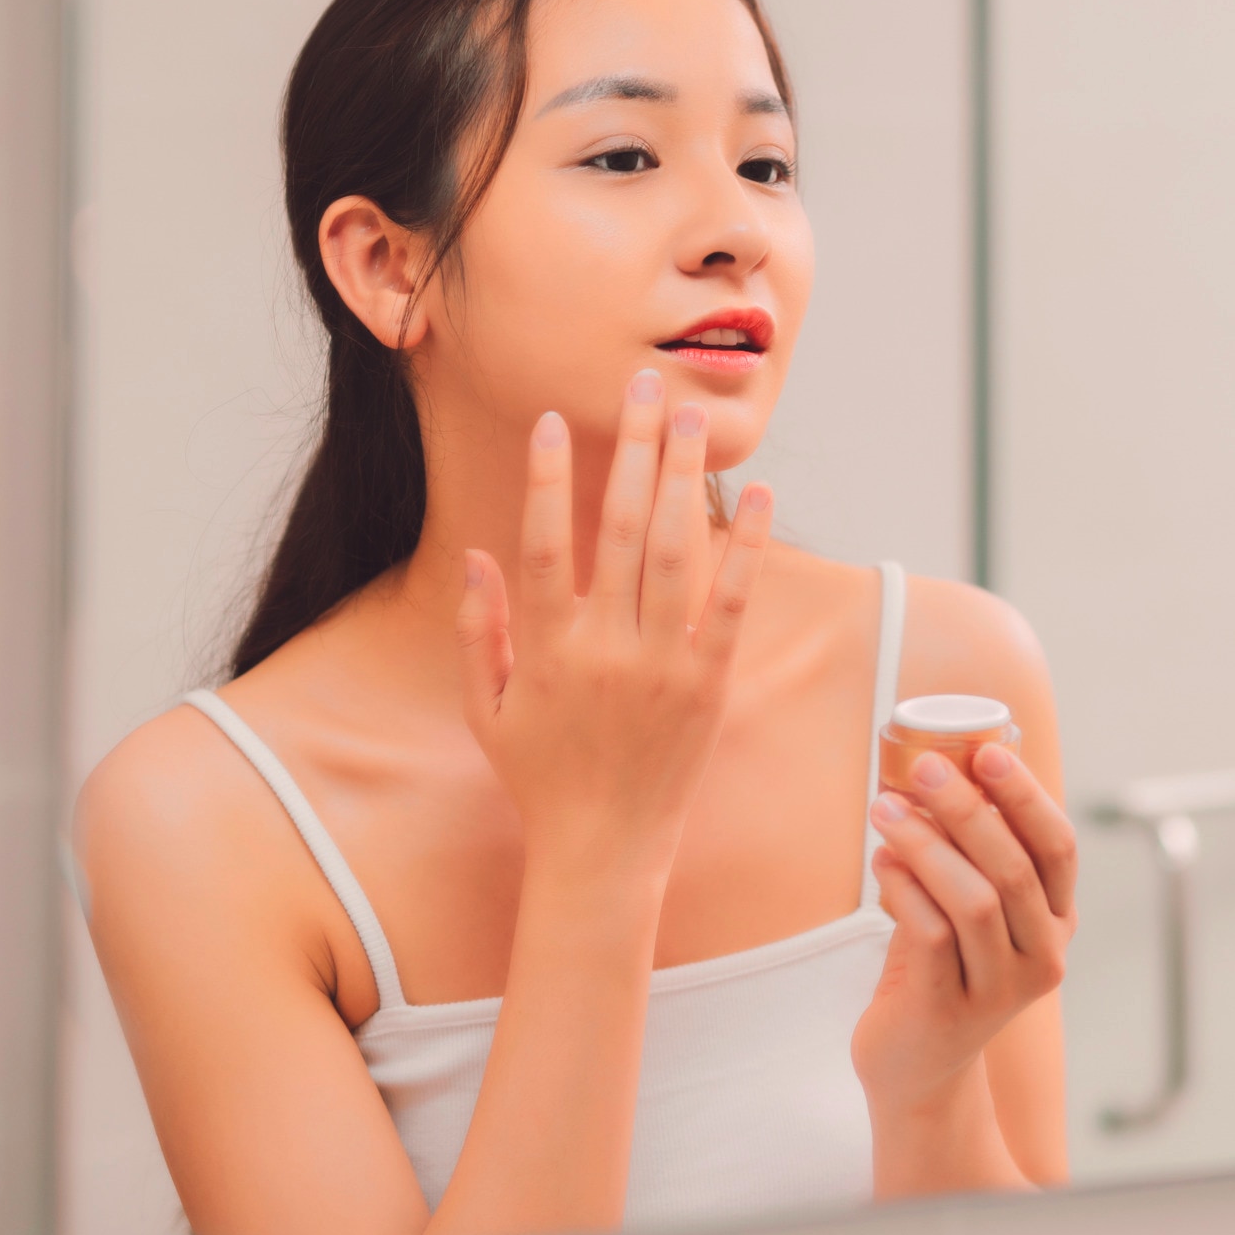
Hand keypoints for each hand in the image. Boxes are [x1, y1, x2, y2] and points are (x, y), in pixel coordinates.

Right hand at [454, 370, 773, 876]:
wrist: (604, 849)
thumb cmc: (539, 778)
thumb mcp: (488, 709)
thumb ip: (479, 631)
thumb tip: (476, 555)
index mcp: (546, 649)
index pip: (545, 544)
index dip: (548, 480)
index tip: (553, 421)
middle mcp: (605, 648)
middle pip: (621, 529)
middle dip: (631, 450)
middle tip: (643, 384)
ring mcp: (662, 665)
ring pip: (677, 552)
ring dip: (685, 477)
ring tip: (690, 416)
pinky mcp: (709, 684)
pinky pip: (731, 603)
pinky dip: (747, 548)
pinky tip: (758, 496)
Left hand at [851, 742, 1077, 1116]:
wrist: (916, 1066)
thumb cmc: (939, 967)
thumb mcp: (967, 907)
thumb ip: (969, 852)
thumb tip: (942, 765)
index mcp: (1056, 921)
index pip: (1058, 848)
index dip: (1027, 797)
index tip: (987, 755)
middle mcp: (1042, 957)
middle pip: (1014, 869)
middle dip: (967, 809)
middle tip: (922, 768)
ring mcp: (999, 990)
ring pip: (973, 900)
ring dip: (926, 844)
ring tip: (885, 809)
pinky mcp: (950, 1010)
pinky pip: (931, 935)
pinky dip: (904, 889)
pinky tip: (881, 862)